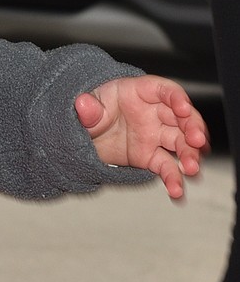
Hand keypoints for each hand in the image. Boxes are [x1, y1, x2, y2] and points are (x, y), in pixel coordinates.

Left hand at [76, 75, 208, 199]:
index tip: (184, 107)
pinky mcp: (151, 156)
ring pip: (181, 144)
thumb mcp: (87, 104)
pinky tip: (177, 191)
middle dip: (193, 128)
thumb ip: (89, 107)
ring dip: (190, 155)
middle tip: (197, 141)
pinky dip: (173, 179)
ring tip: (192, 169)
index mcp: (139, 93)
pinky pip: (166, 167)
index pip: (164, 90)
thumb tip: (83, 103)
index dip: (177, 97)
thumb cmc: (93, 108)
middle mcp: (154, 113)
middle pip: (181, 118)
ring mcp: (155, 135)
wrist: (86, 130)